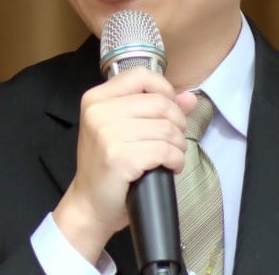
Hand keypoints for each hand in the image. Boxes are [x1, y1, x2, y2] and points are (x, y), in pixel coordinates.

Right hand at [51, 70, 196, 263]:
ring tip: (171, 156)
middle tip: (173, 140)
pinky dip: (175, 160)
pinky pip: (165, 150)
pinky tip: (169, 166)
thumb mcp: (122, 128)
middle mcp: (98, 112)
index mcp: (95, 98)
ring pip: (166, 128)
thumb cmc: (106, 164)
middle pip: (159, 103)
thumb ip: (155, 108)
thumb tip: (189, 97)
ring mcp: (107, 134)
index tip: (168, 110)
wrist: (90, 203)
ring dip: (178, 145)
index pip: (140, 76)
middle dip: (177, 123)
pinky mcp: (119, 158)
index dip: (164, 90)